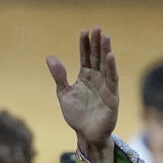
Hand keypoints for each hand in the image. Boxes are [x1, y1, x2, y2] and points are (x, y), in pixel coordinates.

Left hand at [46, 28, 118, 162]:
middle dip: (97, 43)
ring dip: (106, 51)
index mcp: (85, 77)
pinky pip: (112, 79)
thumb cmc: (77, 115)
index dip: (85, 45)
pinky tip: (110, 56)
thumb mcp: (64, 93)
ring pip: (106, 65)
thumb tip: (50, 57)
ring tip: (105, 36)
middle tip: (97, 28)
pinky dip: (111, 68)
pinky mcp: (112, 96)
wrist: (86, 134)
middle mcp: (97, 79)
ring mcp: (105, 86)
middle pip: (97, 57)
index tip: (84, 31)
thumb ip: (59, 76)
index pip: (86, 57)